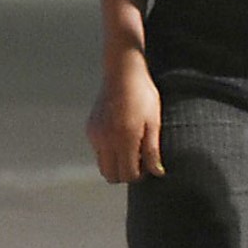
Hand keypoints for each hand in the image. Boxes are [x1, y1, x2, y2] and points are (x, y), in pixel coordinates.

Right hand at [85, 53, 163, 182]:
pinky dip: (108, 151)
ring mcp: (95, 134)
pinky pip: (98, 151)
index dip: (139, 174)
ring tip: (130, 148)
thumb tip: (157, 173)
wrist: (122, 72)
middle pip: (111, 176)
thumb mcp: (154, 122)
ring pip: (102, 165)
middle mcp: (106, 139)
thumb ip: (153, 150)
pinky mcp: (90, 128)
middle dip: (125, 173)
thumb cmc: (143, 95)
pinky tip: (120, 134)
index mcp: (124, 138)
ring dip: (115, 164)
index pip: (127, 174)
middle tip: (138, 160)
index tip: (147, 165)